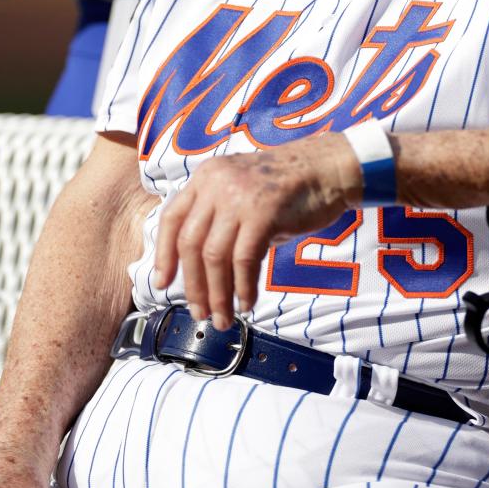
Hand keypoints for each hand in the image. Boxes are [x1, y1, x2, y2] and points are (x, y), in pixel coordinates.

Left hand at [153, 134, 361, 328]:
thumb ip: (219, 219)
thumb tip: (198, 270)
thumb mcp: (242, 193)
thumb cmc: (286, 188)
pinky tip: (247, 303)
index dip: (163, 255)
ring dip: (217, 294)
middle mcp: (216, 183)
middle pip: (190, 243)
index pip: (172, 219)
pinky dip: (242, 287)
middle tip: (199, 313)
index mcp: (206, 177)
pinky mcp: (263, 212)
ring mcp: (239, 196)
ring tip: (223, 318)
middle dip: (193, 285)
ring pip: (214, 256)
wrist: (327, 169)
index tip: (162, 284)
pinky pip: (244, 260)